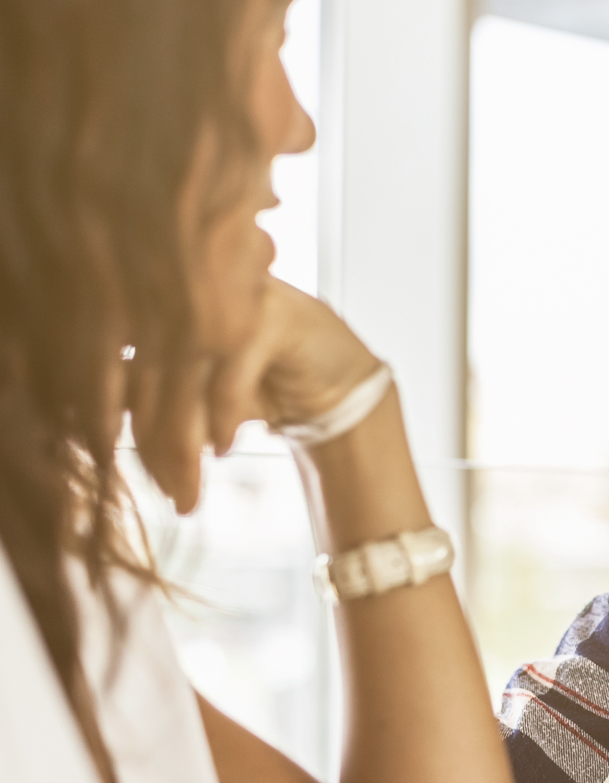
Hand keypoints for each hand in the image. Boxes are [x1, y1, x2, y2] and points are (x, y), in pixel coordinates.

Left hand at [128, 277, 379, 511]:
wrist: (341, 384)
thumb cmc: (262, 384)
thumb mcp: (197, 392)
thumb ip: (149, 393)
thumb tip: (92, 424)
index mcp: (163, 297)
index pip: (116, 358)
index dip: (105, 414)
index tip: (112, 464)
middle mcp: (193, 287)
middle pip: (148, 372)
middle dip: (154, 446)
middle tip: (166, 495)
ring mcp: (233, 296)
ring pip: (184, 378)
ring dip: (184, 446)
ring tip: (190, 491)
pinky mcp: (272, 315)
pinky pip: (229, 378)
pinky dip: (222, 421)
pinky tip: (225, 449)